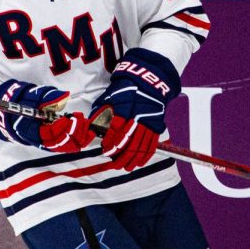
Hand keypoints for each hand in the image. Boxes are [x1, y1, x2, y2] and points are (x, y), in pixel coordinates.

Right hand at [0, 80, 89, 150]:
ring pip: (61, 146)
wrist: (10, 109)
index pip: (46, 134)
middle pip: (56, 143)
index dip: (59, 129)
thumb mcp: (31, 94)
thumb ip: (47, 96)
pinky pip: (63, 145)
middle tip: (82, 122)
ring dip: (76, 139)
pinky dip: (75, 140)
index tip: (69, 119)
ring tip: (88, 129)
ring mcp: (43, 141)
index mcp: (28, 128)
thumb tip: (64, 96)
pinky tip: (85, 134)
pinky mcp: (49, 141)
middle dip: (72, 134)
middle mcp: (36, 138)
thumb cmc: (20, 100)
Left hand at [91, 48, 180, 170]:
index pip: (116, 128)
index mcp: (125, 106)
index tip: (105, 149)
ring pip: (141, 145)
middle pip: (129, 140)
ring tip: (125, 167)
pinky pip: (152, 144)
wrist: (149, 81)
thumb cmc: (126, 89)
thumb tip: (92, 124)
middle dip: (120, 155)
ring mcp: (149, 121)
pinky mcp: (157, 125)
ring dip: (133, 158)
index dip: (110, 141)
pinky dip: (146, 155)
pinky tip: (140, 163)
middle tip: (114, 164)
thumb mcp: (111, 94)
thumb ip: (102, 109)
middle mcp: (138, 115)